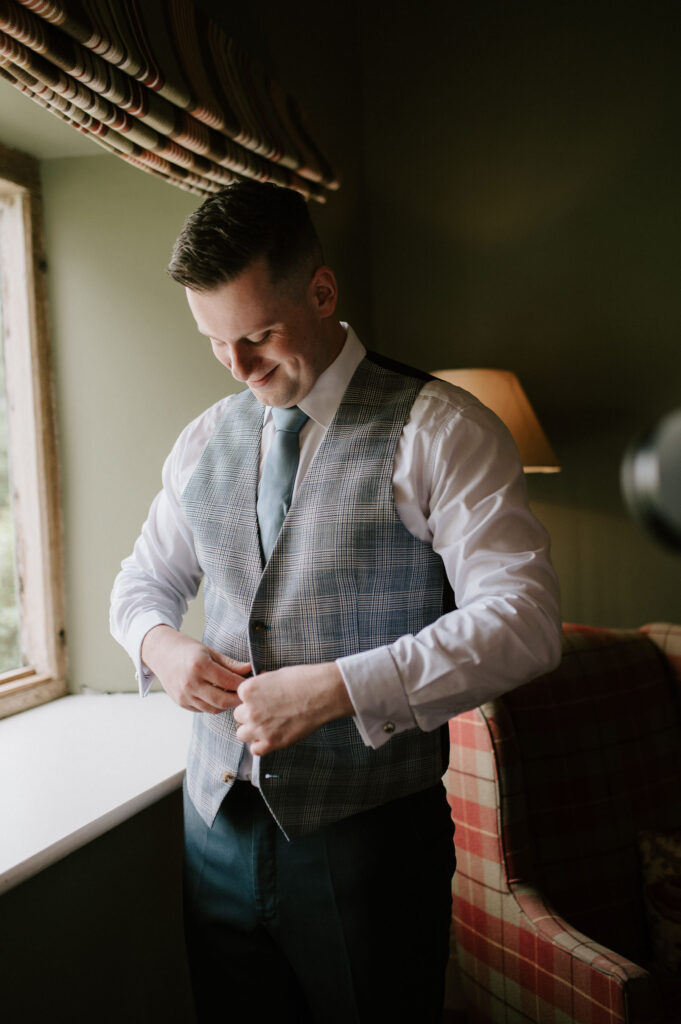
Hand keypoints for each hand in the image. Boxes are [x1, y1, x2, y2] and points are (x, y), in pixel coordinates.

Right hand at [141, 625, 250, 712]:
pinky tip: (218, 696)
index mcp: (200, 666)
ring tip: (233, 695)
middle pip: (223, 700)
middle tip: (247, 695)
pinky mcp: (181, 703)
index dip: (243, 685)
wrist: (160, 653)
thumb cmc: (187, 649)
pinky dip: (214, 706)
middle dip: (238, 700)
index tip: (253, 684)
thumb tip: (250, 669)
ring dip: (226, 704)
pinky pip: (203, 709)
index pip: (229, 682)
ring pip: (213, 708)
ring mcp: (184, 695)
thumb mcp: (210, 651)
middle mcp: (191, 683)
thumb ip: (230, 663)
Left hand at [233, 662, 352, 754]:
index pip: (240, 698)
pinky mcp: (271, 743)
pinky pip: (255, 749)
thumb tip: (257, 688)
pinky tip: (271, 737)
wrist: (322, 694)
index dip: (252, 699)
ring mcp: (259, 728)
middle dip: (250, 714)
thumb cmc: (304, 680)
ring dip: (252, 730)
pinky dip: (261, 745)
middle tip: (266, 712)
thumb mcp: (277, 675)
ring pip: (242, 733)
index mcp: (248, 690)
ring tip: (267, 726)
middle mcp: (250, 710)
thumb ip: (262, 684)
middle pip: (239, 716)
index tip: (263, 700)